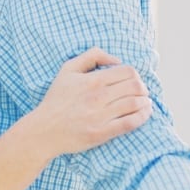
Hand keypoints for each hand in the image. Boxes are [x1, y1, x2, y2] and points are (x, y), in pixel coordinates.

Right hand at [32, 47, 151, 154]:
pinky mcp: (102, 133)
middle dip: (143, 88)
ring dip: (145, 102)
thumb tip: (116, 60)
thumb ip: (92, 56)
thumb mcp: (68, 69)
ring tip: (146, 103)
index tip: (134, 81)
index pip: (127, 71)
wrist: (44, 130)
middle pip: (135, 86)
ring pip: (135, 103)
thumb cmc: (56, 99)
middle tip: (142, 93)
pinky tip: (145, 114)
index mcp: (92, 80)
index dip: (135, 75)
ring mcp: (101, 115)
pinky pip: (130, 123)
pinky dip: (142, 117)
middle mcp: (98, 97)